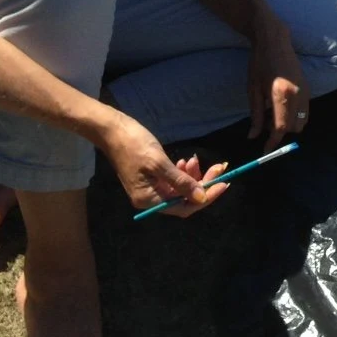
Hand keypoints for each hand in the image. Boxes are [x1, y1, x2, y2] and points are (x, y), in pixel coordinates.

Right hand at [98, 113, 226, 214]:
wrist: (112, 129)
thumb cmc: (134, 144)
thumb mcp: (159, 163)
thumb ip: (181, 182)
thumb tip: (201, 198)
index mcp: (148, 199)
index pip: (183, 207)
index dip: (205, 198)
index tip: (224, 183)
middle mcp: (149, 199)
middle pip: (184, 199)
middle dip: (203, 183)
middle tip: (219, 166)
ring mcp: (149, 188)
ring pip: (180, 189)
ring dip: (192, 176)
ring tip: (194, 159)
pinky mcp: (150, 177)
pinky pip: (172, 181)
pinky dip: (182, 172)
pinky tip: (186, 161)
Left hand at [248, 25, 309, 151]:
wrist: (275, 41)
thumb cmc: (259, 63)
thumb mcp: (253, 90)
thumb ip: (255, 115)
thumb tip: (253, 136)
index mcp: (281, 95)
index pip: (281, 127)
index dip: (273, 142)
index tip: (265, 150)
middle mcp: (298, 95)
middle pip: (294, 127)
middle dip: (281, 133)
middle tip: (266, 128)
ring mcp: (306, 92)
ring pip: (302, 121)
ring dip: (289, 125)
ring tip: (273, 117)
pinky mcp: (309, 88)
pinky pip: (305, 111)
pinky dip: (295, 116)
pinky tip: (281, 108)